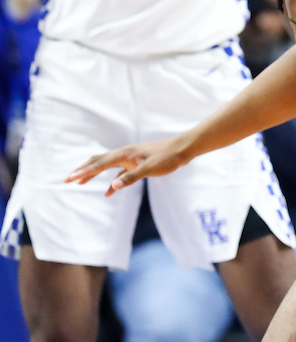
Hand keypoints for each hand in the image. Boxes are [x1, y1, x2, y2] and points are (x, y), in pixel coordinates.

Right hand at [65, 137, 190, 195]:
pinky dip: (112, 181)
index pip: (99, 164)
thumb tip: (112, 187)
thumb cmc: (168, 158)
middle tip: (67, 180)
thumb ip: (131, 178)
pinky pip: (119, 172)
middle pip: (97, 161)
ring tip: (80, 182)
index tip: (70, 179)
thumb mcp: (150, 169)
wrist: (182, 149)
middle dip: (82, 170)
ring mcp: (130, 158)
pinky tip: (109, 191)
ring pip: (106, 165)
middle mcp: (124, 154)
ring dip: (93, 173)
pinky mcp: (136, 163)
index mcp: (124, 154)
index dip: (83, 172)